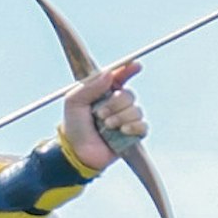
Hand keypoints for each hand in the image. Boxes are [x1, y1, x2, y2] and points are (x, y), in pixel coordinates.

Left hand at [58, 57, 146, 171]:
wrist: (77, 152)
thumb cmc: (74, 125)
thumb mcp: (74, 101)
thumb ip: (90, 86)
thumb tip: (109, 73)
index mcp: (104, 92)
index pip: (120, 77)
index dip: (129, 70)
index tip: (136, 66)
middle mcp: (117, 104)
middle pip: (129, 95)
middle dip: (115, 104)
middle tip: (100, 115)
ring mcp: (126, 119)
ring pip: (136, 110)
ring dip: (120, 118)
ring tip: (107, 127)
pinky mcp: (132, 135)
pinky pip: (143, 126)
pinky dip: (133, 127)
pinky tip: (122, 131)